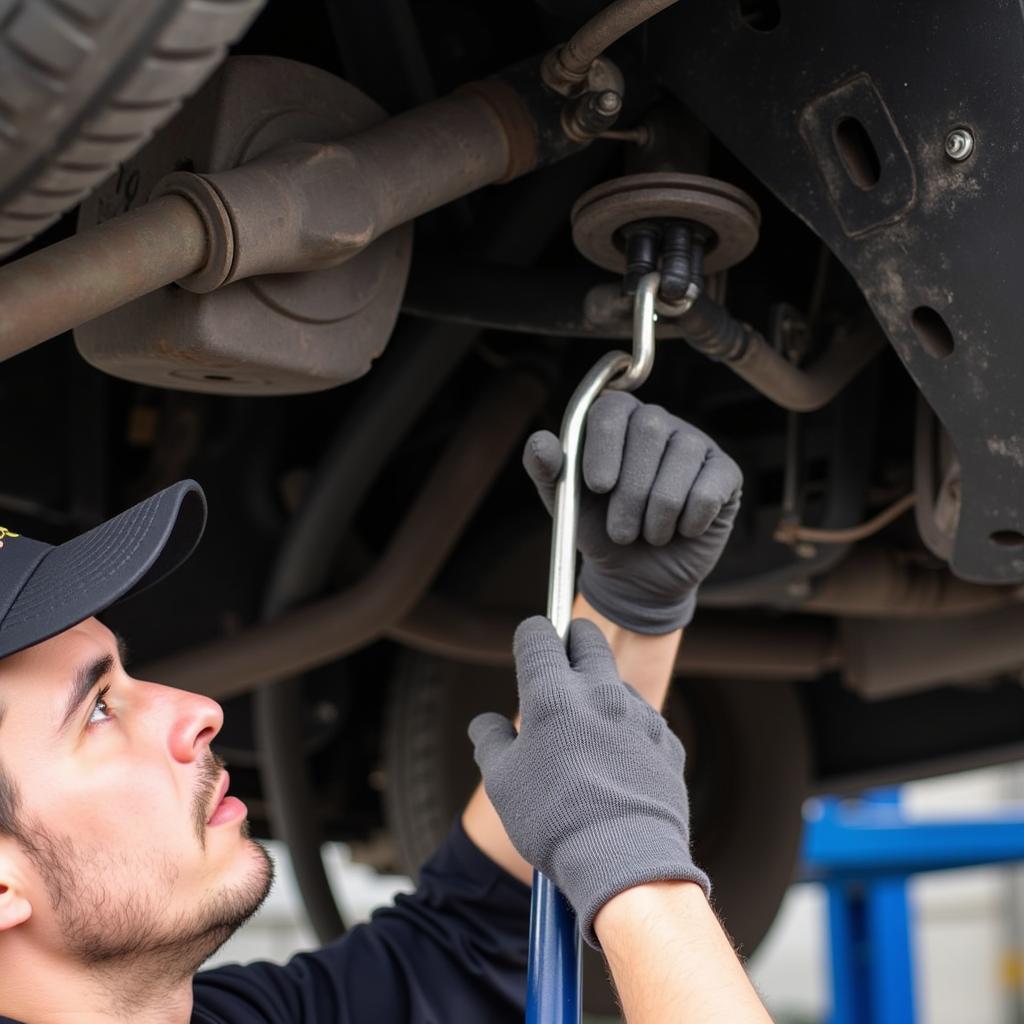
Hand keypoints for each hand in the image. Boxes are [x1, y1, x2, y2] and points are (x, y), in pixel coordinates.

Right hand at [468, 615, 708, 946]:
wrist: (626, 862)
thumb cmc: (555, 822)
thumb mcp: (501, 782)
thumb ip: (490, 741)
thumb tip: (485, 724)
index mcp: (551, 694)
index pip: (538, 635)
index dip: (530, 636)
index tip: (528, 644)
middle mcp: (599, 693)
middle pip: (587, 639)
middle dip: (572, 640)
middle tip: (562, 658)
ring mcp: (639, 714)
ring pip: (617, 682)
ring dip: (600, 691)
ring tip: (586, 733)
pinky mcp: (666, 741)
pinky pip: (643, 721)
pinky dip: (628, 729)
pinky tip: (615, 764)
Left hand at [524, 392, 741, 633]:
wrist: (637, 574)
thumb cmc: (600, 529)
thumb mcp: (565, 505)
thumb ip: (548, 472)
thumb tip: (541, 441)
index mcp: (616, 422)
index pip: (612, 409)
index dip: (604, 446)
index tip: (598, 486)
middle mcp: (658, 422)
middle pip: (649, 430)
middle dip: (631, 491)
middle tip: (620, 531)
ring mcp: (695, 444)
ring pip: (681, 461)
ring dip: (658, 513)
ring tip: (648, 535)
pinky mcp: (725, 473)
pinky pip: (710, 488)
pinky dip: (690, 520)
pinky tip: (681, 530)